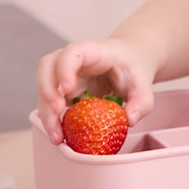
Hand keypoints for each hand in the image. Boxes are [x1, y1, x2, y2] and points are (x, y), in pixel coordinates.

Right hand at [36, 37, 155, 143]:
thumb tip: (129, 119)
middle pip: (48, 67)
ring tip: (57, 136)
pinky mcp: (64, 89)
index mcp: (94, 51)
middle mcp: (74, 60)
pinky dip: (51, 118)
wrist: (131, 61)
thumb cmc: (134, 68)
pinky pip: (50, 101)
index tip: (67, 89)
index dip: (65, 68)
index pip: (73, 52)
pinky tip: (60, 135)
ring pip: (45, 85)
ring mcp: (66, 73)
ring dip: (45, 111)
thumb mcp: (144, 85)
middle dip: (47, 90)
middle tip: (56, 113)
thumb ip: (142, 102)